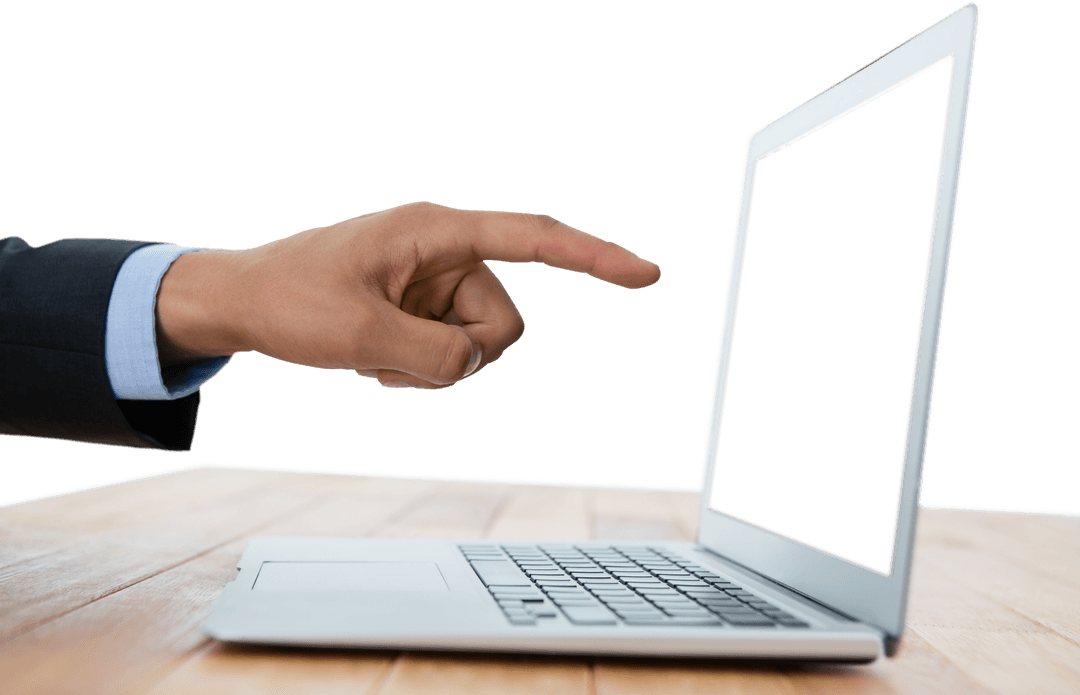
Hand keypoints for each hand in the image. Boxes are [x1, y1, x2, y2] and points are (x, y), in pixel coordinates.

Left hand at [155, 201, 659, 388]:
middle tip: (394, 358)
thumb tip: (475, 361)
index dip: (594, 257)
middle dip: (460, 357)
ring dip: (433, 368)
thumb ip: (435, 356)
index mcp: (437, 232)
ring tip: (375, 357)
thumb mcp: (359, 336)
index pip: (533, 238)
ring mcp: (436, 282)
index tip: (646, 274)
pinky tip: (374, 359)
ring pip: (480, 346)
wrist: (243, 304)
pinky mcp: (424, 308)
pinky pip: (454, 355)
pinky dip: (419, 370)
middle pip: (504, 324)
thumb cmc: (289, 301)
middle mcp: (447, 252)